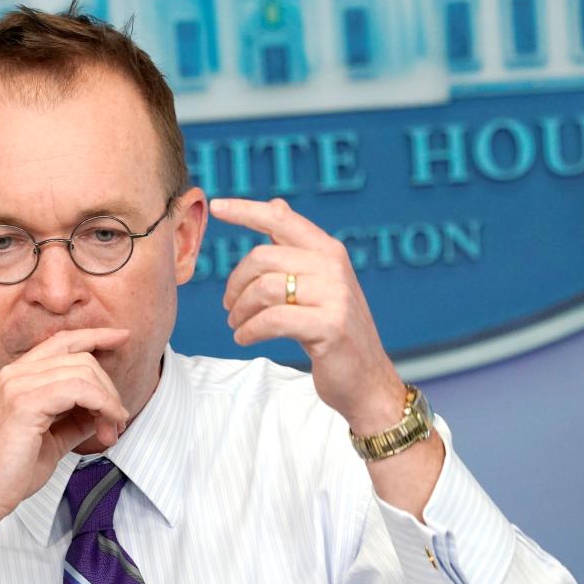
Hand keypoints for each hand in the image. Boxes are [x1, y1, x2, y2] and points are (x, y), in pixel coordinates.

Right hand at [0, 328, 130, 529]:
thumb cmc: (7, 473)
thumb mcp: (51, 440)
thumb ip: (75, 420)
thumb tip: (102, 413)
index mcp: (17, 377)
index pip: (62, 341)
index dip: (95, 336)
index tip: (122, 337)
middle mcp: (15, 374)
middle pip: (80, 358)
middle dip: (109, 388)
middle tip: (117, 421)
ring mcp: (18, 385)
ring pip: (83, 371)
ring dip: (109, 400)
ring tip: (113, 429)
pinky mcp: (25, 403)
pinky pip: (79, 390)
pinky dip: (102, 405)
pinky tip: (107, 425)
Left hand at [210, 198, 404, 430]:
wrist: (365, 379)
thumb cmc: (333, 331)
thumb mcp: (319, 283)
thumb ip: (296, 247)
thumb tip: (275, 204)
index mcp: (328, 250)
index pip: (281, 218)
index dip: (246, 210)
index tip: (217, 207)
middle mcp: (333, 266)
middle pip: (262, 257)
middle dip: (236, 283)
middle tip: (228, 306)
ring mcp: (335, 295)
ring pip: (264, 288)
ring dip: (240, 310)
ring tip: (236, 324)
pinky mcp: (330, 325)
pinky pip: (272, 320)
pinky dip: (250, 330)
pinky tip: (244, 337)